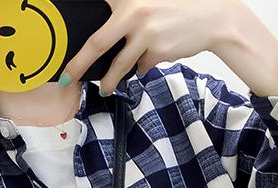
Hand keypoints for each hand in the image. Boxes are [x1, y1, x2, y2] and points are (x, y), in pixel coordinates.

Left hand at [64, 0, 242, 95]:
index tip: (64, 49)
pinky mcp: (157, 51)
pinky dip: (143, 65)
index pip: (97, 7)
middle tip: (69, 76)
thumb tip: (106, 43)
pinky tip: (152, 57)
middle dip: (79, 64)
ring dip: (111, 80)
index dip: (80, 36)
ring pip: (120, 64)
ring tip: (105, 89)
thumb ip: (128, 13)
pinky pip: (142, 65)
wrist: (213, 17)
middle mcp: (133, 12)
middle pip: (97, 44)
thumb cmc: (180, 7)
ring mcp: (145, 34)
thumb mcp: (149, 2)